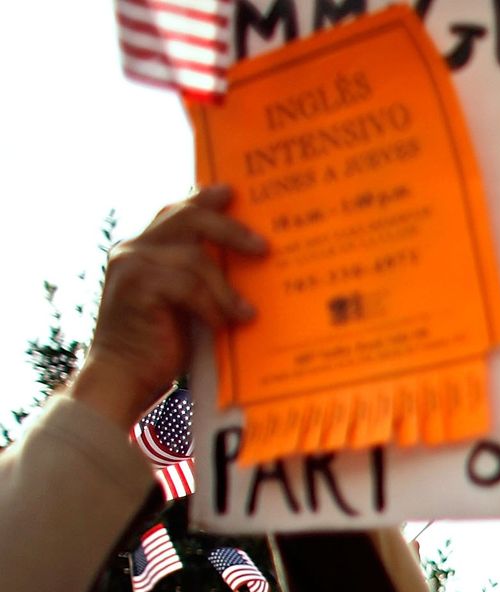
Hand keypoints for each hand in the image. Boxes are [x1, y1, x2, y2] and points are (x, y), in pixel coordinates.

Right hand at [69, 186, 266, 428]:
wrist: (123, 377)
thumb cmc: (160, 345)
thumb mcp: (183, 303)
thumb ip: (198, 278)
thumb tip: (248, 263)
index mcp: (142, 248)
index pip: (176, 212)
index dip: (203, 200)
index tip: (231, 192)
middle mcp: (133, 249)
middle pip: (188, 218)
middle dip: (229, 228)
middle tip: (263, 247)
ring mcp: (132, 265)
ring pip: (195, 258)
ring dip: (225, 288)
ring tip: (244, 312)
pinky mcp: (138, 287)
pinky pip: (189, 286)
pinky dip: (211, 307)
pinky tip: (222, 325)